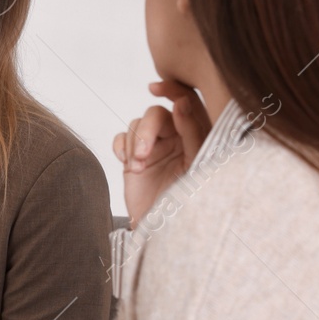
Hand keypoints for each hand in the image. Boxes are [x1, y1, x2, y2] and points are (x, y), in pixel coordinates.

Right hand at [111, 80, 211, 229]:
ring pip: (136, 124)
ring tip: (138, 166)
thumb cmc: (189, 202)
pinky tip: (128, 163)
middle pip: (156, 113)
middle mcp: (176, 138)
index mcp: (197, 135)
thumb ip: (192, 130)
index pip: (186, 100)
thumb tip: (182, 100)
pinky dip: (121, 146)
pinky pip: (120, 138)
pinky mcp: (134, 159)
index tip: (154, 88)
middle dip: (146, 130)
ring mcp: (154, 148)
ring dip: (134, 143)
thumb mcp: (196, 164)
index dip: (170, 88)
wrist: (164, 231)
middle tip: (143, 153)